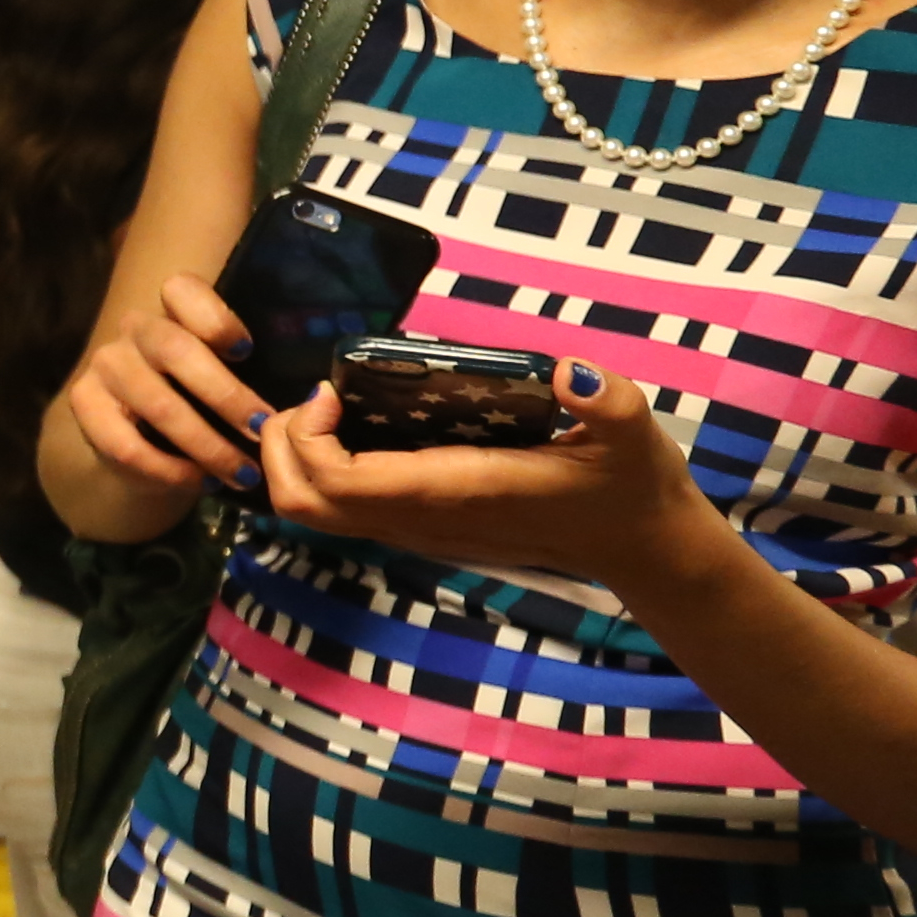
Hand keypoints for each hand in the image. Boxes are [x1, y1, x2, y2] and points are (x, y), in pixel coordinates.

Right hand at [60, 270, 272, 497]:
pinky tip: (200, 483)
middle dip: (226, 395)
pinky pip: (126, 445)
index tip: (247, 352)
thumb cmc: (194, 399)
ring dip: (207, 445)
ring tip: (243, 474)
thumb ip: (247, 374)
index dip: (214, 318)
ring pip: (157, 405)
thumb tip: (311, 401)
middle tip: (262, 430)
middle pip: (176, 350)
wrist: (133, 434)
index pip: (181, 290)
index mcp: (170, 309)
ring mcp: (105, 364)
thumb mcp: (219, 375)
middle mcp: (133, 328)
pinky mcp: (84, 404)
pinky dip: (169, 470)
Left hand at [258, 361, 730, 603]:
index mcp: (454, 492)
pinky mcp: (424, 529)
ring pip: (317, 515)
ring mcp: (418, 531)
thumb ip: (608, 403)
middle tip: (310, 396)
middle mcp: (421, 520)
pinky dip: (323, 471)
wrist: (639, 545)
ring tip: (324, 407)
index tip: (329, 387)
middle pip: (303, 506)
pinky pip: (345, 511)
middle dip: (277, 449)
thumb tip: (571, 372)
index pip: (338, 482)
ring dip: (294, 462)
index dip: (308, 436)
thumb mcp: (634, 433)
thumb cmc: (630, 484)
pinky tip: (357, 426)